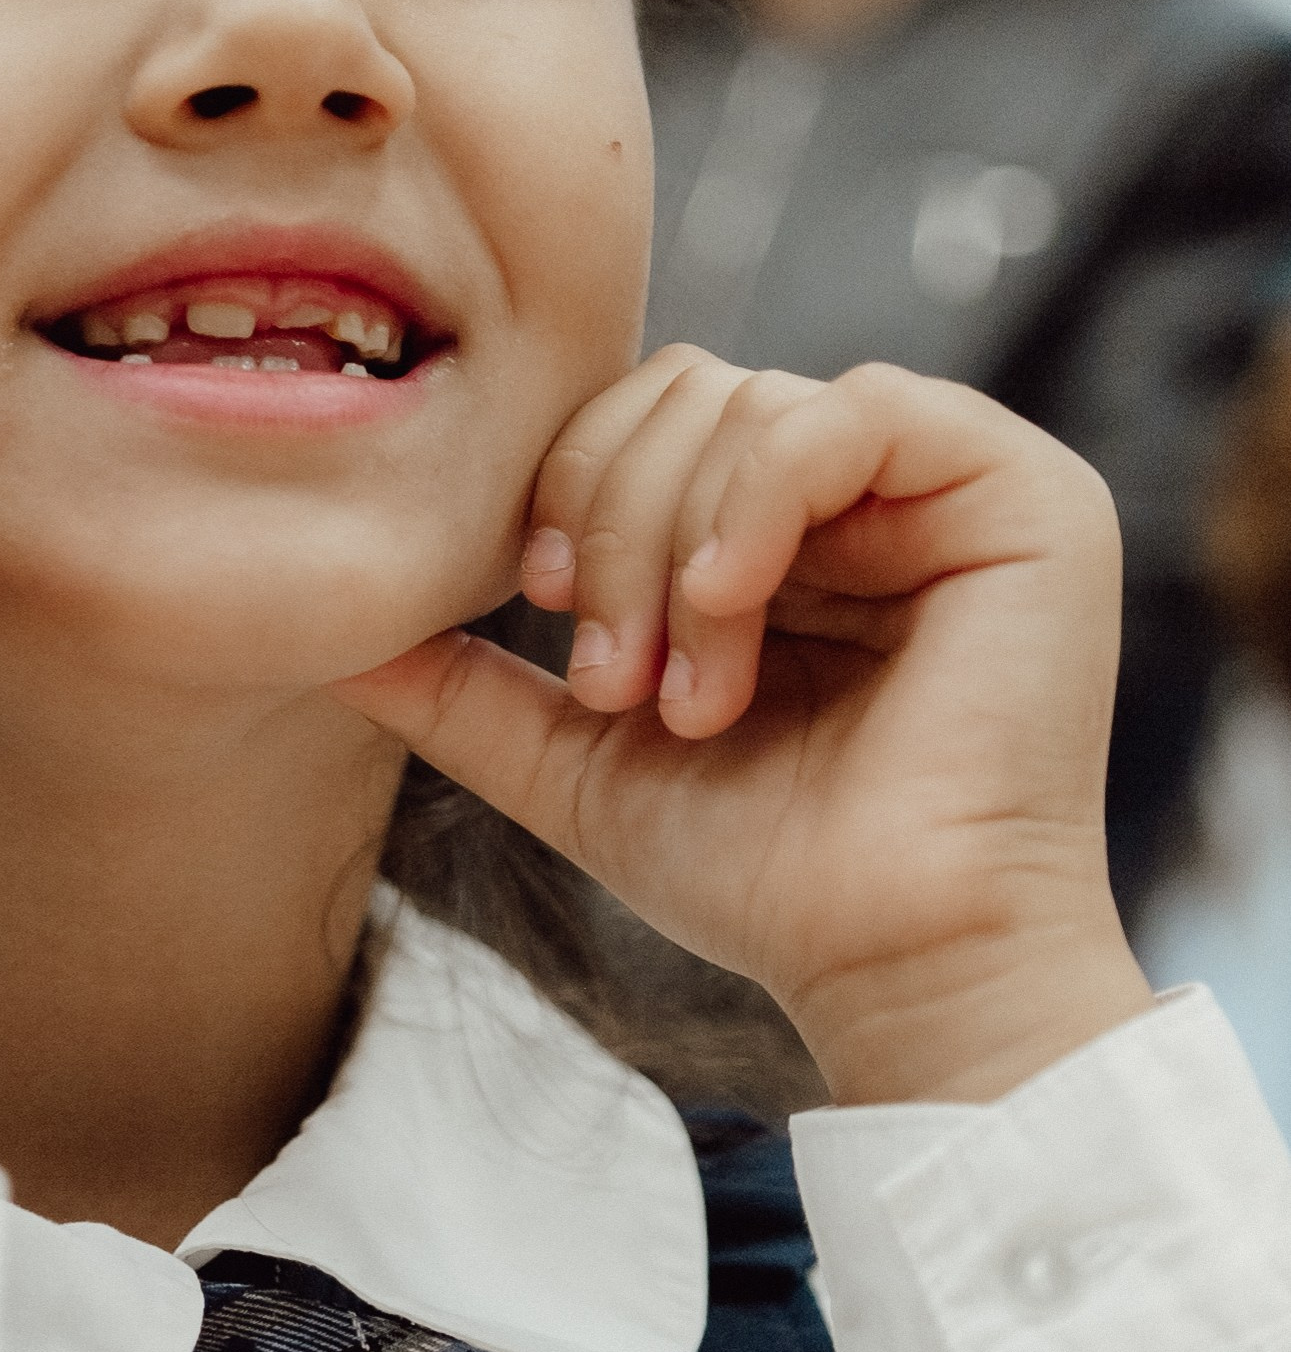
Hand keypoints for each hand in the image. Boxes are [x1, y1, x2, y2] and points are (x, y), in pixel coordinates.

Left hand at [335, 350, 1153, 1104]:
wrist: (887, 962)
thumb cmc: (756, 874)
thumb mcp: (576, 761)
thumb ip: (464, 685)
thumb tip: (331, 633)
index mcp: (776, 528)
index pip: (638, 416)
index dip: (565, 490)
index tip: (545, 618)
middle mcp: (866, 490)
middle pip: (681, 389)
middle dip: (612, 529)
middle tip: (614, 683)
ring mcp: (947, 483)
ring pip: (746, 401)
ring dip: (675, 553)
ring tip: (688, 700)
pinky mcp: (1019, 493)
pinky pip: (850, 412)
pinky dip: (754, 503)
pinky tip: (728, 608)